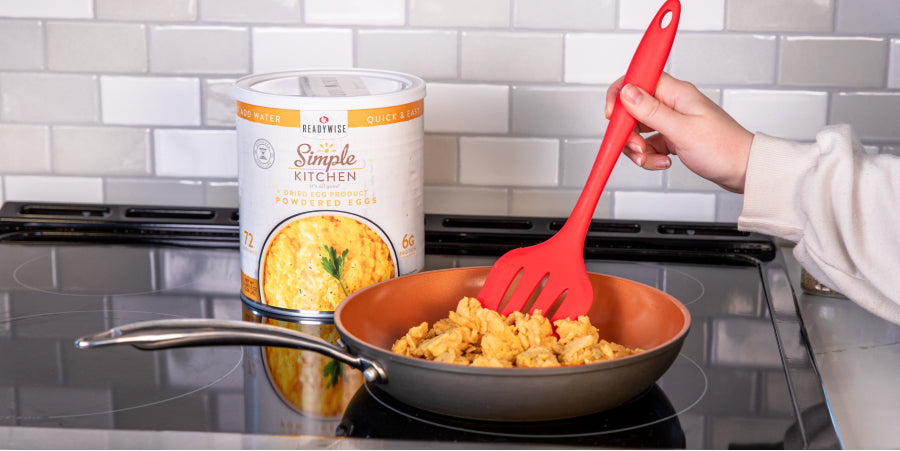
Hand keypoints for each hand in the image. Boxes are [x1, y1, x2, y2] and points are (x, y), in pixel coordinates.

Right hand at [605, 72, 752, 193]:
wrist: (743, 170)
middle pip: (632, 109)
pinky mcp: (672, 137)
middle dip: (628, 132)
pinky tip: (662, 162)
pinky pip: (648, 144)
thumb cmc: (724, 148)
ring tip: (650, 160)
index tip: (612, 115)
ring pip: (638, 130)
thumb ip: (651, 112)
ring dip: (638, 148)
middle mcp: (671, 103)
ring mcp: (671, 120)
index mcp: (676, 93)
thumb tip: (627, 92)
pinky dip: (649, 156)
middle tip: (636, 147)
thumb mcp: (683, 130)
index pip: (637, 80)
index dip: (619, 95)